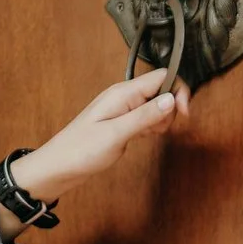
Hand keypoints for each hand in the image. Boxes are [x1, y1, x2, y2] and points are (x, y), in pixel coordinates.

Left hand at [9, 65, 189, 216]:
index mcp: (123, 93)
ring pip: (156, 104)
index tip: (183, 114)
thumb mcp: (117, 134)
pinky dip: (152, 126)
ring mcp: (123, 109)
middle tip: (161, 129)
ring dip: (161, 119)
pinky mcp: (122, 122)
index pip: (162, 76)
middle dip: (171, 108)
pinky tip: (144, 137)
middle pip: (162, 89)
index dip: (178, 91)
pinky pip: (146, 116)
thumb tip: (172, 98)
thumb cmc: (82, 150)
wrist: (59, 167)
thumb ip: (146, 115)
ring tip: (148, 135)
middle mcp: (124, 96)